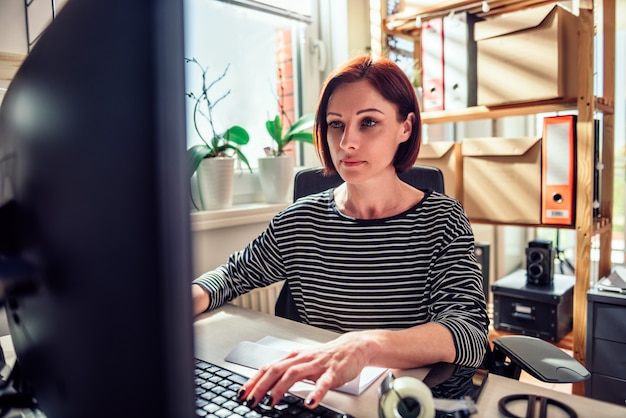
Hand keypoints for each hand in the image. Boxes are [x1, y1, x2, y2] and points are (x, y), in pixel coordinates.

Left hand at [238, 332, 371, 409]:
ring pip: (294, 374)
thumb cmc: (326, 357)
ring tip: (272, 402)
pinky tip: (309, 402)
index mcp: (293, 357)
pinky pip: (323, 383)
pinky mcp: (333, 372)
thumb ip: (287, 373)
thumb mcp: (303, 362)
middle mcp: (302, 359)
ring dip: (280, 388)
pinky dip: (315, 393)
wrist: (352, 347)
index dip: (253, 380)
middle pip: (276, 370)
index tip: (241, 393)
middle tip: (251, 401)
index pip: (267, 367)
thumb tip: (267, 387)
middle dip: (261, 386)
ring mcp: (316, 365)